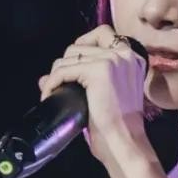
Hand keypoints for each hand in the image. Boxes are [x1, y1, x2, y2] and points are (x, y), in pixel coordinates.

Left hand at [37, 24, 149, 168]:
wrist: (124, 143)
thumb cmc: (116, 129)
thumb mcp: (102, 97)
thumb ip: (81, 82)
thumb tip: (44, 78)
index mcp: (132, 58)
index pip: (102, 33)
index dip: (83, 44)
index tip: (73, 65)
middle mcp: (125, 53)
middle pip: (80, 44)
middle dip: (65, 63)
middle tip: (59, 84)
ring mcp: (112, 59)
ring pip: (69, 56)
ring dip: (57, 74)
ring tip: (53, 93)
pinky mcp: (98, 70)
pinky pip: (63, 70)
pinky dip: (52, 83)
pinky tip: (49, 97)